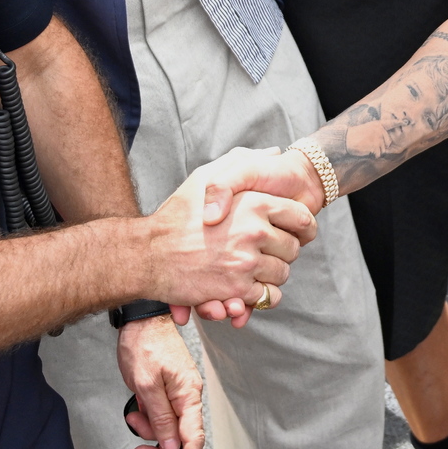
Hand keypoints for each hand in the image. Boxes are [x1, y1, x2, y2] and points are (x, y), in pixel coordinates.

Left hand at [118, 316, 206, 448]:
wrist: (141, 319)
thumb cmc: (145, 343)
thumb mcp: (146, 384)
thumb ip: (160, 417)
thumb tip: (172, 445)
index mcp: (188, 394)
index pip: (193, 439)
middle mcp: (188, 396)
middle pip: (180, 438)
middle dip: (159, 448)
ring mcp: (179, 393)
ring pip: (168, 428)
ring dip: (149, 430)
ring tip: (133, 414)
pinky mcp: (168, 391)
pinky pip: (160, 416)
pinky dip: (147, 418)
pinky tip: (136, 408)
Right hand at [142, 167, 313, 329]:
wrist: (147, 253)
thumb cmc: (176, 215)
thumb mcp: (205, 176)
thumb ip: (242, 162)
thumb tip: (275, 152)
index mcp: (253, 203)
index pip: (300, 217)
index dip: (298, 227)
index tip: (290, 232)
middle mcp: (253, 231)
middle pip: (293, 248)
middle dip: (282, 252)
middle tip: (265, 251)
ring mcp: (246, 262)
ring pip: (282, 273)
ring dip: (271, 275)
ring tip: (253, 269)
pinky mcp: (236, 289)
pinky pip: (268, 296)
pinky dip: (263, 296)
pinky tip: (250, 288)